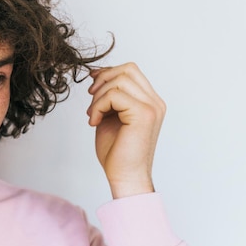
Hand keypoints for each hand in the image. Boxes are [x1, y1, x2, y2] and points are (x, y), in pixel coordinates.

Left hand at [86, 63, 165, 198]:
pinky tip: (95, 122)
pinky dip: (99, 106)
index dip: (108, 73)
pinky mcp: (144, 114)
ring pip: (120, 80)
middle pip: (127, 69)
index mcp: (150, 102)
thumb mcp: (111, 116)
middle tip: (91, 99)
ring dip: (99, 96)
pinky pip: (114, 95)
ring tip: (93, 115)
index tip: (92, 87)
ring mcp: (152, 107)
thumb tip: (97, 75)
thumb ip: (109, 97)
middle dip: (103, 80)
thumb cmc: (117, 152)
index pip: (131, 71)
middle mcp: (155, 102)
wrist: (125, 176)